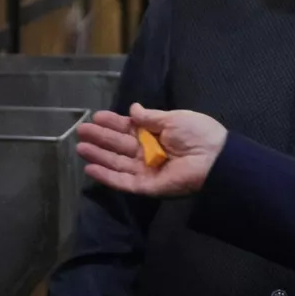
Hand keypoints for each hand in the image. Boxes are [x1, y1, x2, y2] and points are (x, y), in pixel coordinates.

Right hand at [75, 104, 226, 198]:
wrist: (214, 158)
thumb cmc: (198, 134)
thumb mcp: (174, 118)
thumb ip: (150, 117)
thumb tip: (132, 108)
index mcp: (155, 135)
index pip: (128, 129)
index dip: (112, 123)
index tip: (96, 116)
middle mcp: (148, 153)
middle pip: (118, 145)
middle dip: (100, 138)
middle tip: (81, 131)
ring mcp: (146, 170)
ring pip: (116, 163)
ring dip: (98, 156)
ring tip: (80, 148)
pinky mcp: (146, 186)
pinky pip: (123, 182)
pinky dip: (107, 176)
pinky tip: (90, 168)